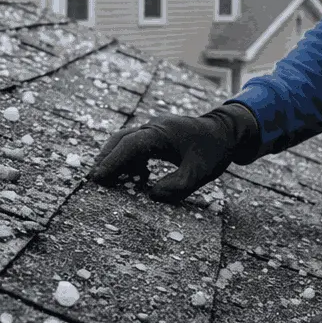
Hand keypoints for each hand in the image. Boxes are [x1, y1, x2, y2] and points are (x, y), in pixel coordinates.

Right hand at [89, 103, 257, 202]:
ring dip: (116, 157)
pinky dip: (129, 157)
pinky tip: (134, 175)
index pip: (130, 146)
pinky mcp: (158, 133)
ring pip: (126, 140)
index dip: (112, 161)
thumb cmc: (214, 151)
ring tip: (109, 180)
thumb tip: (151, 195)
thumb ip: (177, 187)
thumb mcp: (199, 174)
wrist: (227, 131)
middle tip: (94, 179)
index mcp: (162, 133)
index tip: (98, 177)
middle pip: (121, 139)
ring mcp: (155, 128)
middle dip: (106, 158)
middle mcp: (154, 127)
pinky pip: (136, 143)